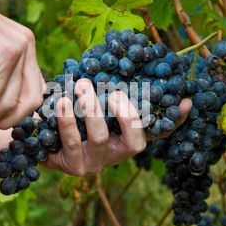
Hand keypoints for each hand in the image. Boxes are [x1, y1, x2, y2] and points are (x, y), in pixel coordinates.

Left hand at [41, 79, 191, 175]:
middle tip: (115, 90)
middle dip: (126, 113)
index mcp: (124, 138)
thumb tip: (122, 58)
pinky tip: (59, 101)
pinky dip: (66, 120)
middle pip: (134, 141)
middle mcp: (115, 153)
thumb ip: (107, 86)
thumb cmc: (70, 110)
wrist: (38, 132)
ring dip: (91, 110)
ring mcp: (95, 163)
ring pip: (100, 139)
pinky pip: (71, 143)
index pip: (154, 133)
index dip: (172, 121)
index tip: (186, 101)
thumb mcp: (90, 98)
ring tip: (80, 86)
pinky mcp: (72, 167)